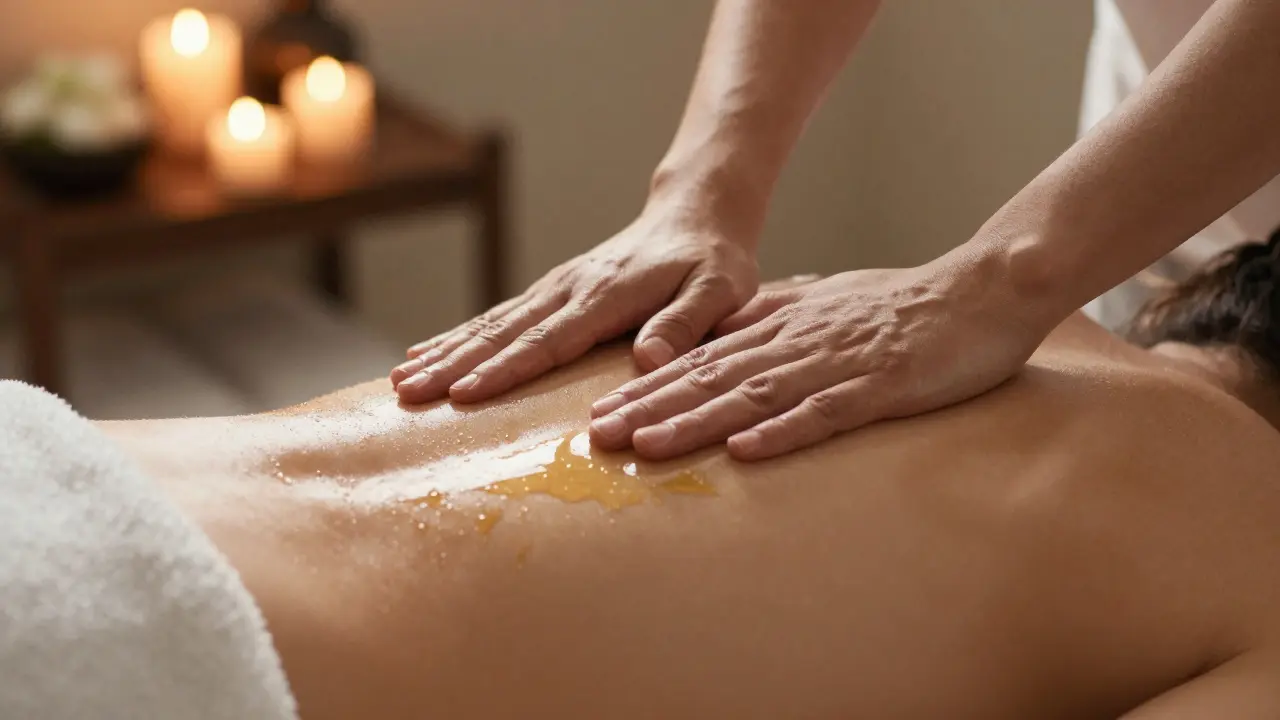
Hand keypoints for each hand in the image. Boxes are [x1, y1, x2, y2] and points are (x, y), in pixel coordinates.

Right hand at [391, 211, 757, 403]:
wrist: (695, 217)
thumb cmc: (712, 264)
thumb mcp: (718, 293)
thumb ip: (685, 325)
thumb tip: (649, 360)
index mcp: (605, 296)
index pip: (547, 340)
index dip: (505, 370)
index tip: (463, 394)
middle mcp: (569, 289)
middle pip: (502, 333)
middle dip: (452, 365)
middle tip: (407, 394)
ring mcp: (555, 288)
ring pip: (490, 324)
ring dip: (444, 352)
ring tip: (401, 381)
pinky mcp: (551, 292)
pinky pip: (498, 318)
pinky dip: (458, 337)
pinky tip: (427, 354)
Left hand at [587, 261, 1049, 460]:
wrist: (981, 288)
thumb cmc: (903, 302)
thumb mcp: (825, 301)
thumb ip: (773, 315)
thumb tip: (723, 330)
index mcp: (783, 328)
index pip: (701, 361)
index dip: (647, 388)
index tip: (598, 413)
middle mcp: (798, 343)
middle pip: (711, 379)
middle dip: (650, 407)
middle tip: (597, 437)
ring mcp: (838, 364)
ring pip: (754, 395)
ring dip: (697, 421)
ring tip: (647, 445)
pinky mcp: (881, 386)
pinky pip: (826, 412)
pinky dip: (784, 431)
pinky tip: (746, 452)